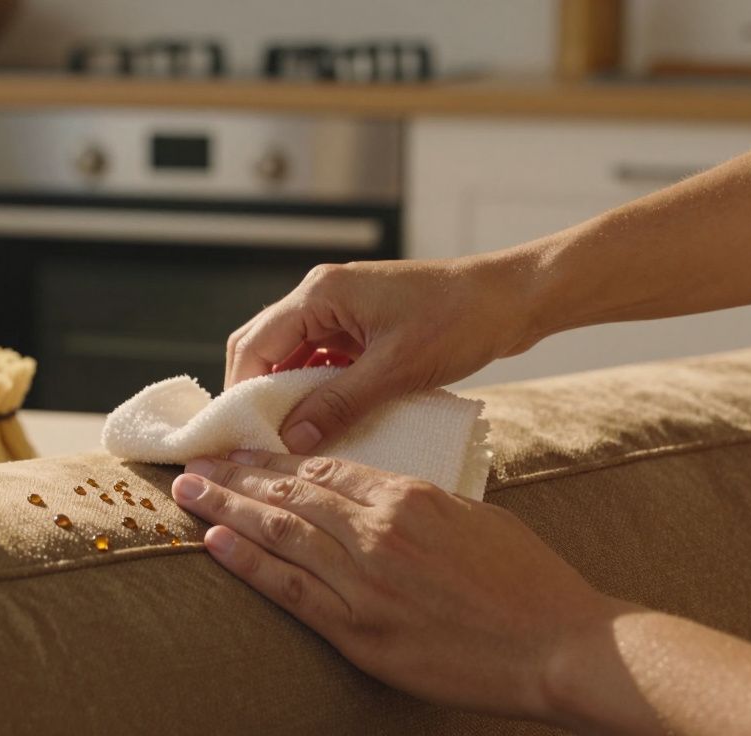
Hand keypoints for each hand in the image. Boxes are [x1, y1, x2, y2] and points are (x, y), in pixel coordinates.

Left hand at [171, 450, 628, 725]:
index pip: (324, 466)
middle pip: (290, 492)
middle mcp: (378, 532)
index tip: (243, 449)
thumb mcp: (475, 517)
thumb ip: (419, 502)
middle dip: (236, 475)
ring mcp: (365, 582)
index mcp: (409, 497)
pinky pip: (290, 590)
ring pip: (280, 532)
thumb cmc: (529, 583)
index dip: (275, 457)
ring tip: (188, 491)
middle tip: (194, 461)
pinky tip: (215, 543)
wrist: (560, 646)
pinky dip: (248, 563)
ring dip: (226, 509)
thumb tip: (379, 494)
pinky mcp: (360, 630)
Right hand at [224, 257, 537, 452]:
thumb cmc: (459, 321)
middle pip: (264, 347)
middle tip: (257, 443)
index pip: (254, 344)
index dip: (240, 392)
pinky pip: (322, 360)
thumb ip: (337, 404)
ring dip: (289, 395)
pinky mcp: (362, 325)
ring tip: (289, 440)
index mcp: (320, 293)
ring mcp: (342, 309)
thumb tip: (291, 441)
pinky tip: (324, 421)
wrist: (512, 299)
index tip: (239, 437)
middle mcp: (322, 295)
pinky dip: (317, 389)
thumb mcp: (395, 370)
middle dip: (257, 395)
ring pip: (292, 356)